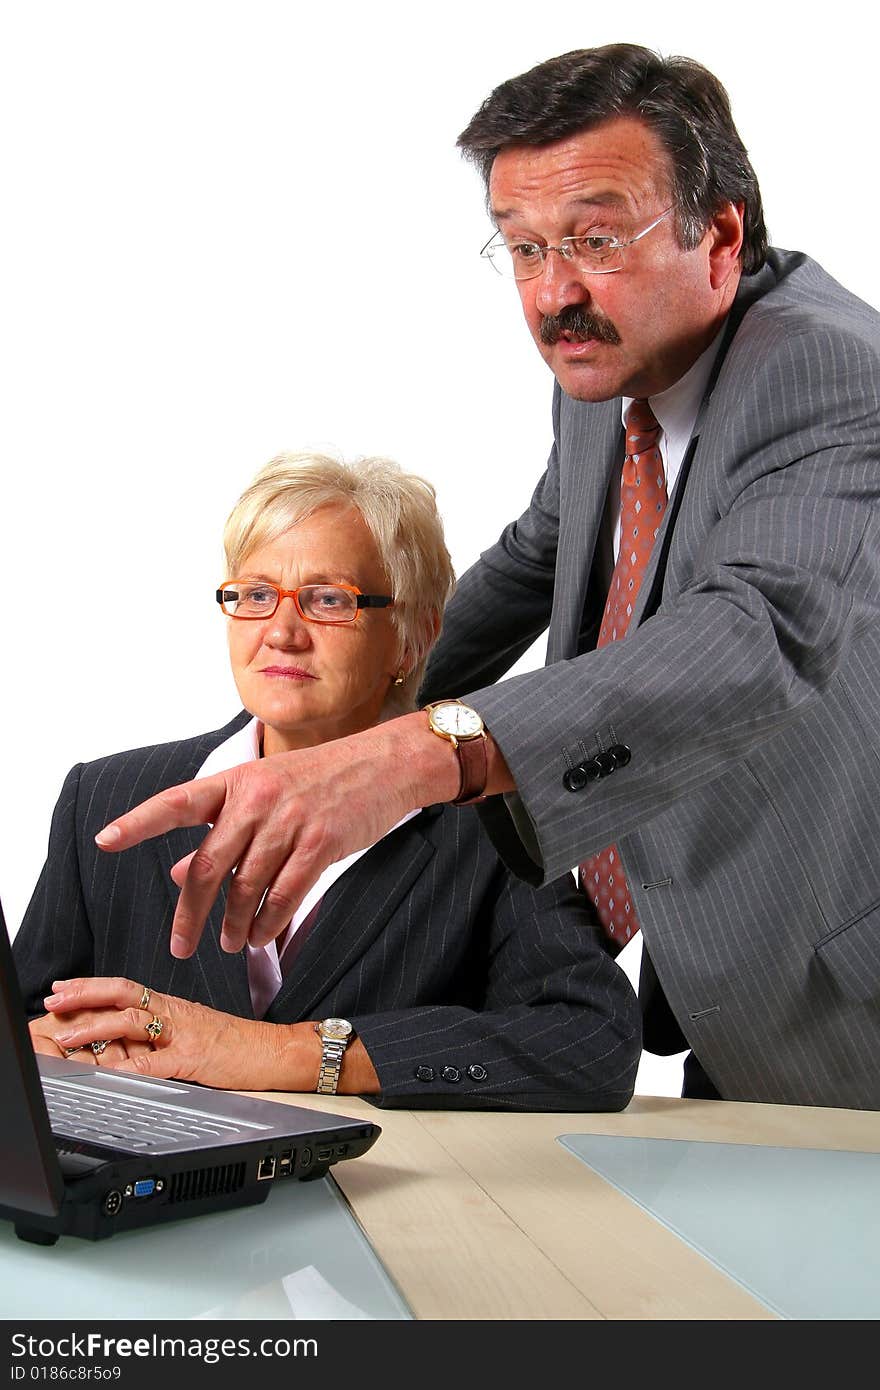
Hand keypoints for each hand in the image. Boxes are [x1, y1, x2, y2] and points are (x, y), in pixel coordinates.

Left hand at [43, 976, 292, 1088]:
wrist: (276, 1051)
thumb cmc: (238, 1045)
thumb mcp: (194, 1032)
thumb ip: (162, 1036)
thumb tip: (125, 1045)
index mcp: (173, 1007)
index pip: (125, 988)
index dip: (91, 986)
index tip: (62, 988)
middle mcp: (175, 1014)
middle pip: (123, 994)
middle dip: (83, 996)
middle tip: (53, 1000)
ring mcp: (184, 1034)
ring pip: (133, 1021)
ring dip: (95, 1027)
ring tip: (68, 1036)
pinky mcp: (195, 1058)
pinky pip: (156, 1062)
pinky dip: (129, 1067)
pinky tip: (108, 1072)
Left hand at [93, 712, 454, 957]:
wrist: (383, 764)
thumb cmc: (320, 779)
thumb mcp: (265, 792)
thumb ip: (222, 831)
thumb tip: (179, 871)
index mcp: (235, 782)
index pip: (176, 803)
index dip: (138, 822)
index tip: (105, 841)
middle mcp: (257, 799)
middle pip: (208, 866)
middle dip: (190, 913)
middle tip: (180, 945)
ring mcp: (289, 821)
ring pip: (245, 887)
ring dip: (233, 925)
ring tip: (229, 943)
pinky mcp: (321, 843)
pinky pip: (283, 895)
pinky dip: (267, 923)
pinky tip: (260, 936)